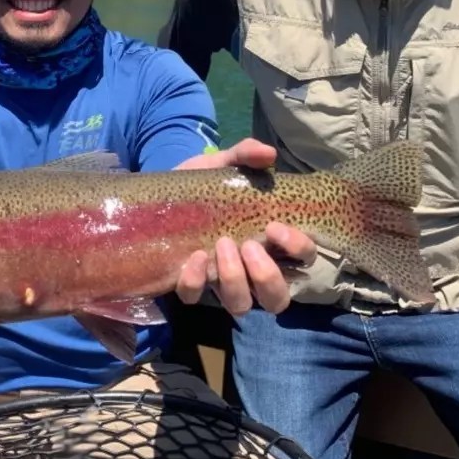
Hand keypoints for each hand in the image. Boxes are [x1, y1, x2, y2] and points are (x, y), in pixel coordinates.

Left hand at [173, 139, 316, 315]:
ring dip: (234, 280)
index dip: (299, 248)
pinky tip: (194, 256)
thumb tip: (268, 153)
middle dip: (267, 277)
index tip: (275, 227)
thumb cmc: (201, 184)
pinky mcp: (188, 285)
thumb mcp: (221, 165)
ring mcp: (219, 282)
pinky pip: (195, 297)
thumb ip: (244, 156)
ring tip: (222, 245)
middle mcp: (249, 270)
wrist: (156, 193)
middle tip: (249, 245)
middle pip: (276, 298)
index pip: (302, 258)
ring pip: (239, 304)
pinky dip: (196, 282)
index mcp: (268, 242)